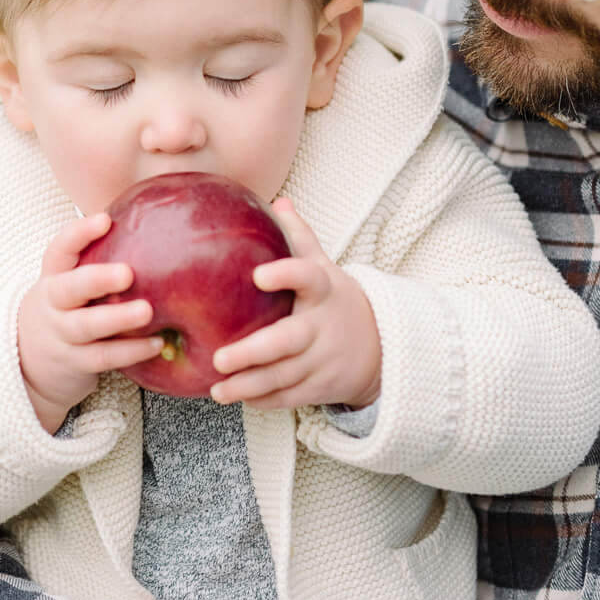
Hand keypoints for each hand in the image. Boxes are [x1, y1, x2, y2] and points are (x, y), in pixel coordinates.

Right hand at [17, 213, 162, 433]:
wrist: (31, 361)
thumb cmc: (67, 309)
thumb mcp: (68, 284)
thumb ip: (97, 262)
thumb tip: (152, 226)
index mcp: (53, 277)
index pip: (59, 250)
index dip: (79, 234)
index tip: (105, 220)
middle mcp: (53, 305)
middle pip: (69, 289)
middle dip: (97, 279)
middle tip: (127, 273)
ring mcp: (61, 335)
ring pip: (86, 326)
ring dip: (117, 318)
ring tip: (147, 311)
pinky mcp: (75, 363)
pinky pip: (103, 357)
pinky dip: (130, 351)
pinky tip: (156, 343)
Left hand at [209, 197, 380, 412]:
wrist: (382, 346)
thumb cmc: (334, 299)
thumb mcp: (324, 267)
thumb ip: (300, 237)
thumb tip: (278, 200)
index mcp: (321, 290)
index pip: (306, 276)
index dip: (285, 275)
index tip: (258, 275)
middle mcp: (322, 326)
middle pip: (288, 340)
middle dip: (253, 352)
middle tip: (219, 357)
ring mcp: (323, 359)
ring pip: (284, 376)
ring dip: (249, 384)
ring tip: (217, 388)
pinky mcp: (321, 386)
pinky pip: (290, 396)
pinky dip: (264, 399)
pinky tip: (237, 396)